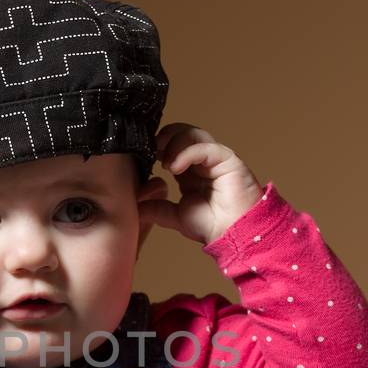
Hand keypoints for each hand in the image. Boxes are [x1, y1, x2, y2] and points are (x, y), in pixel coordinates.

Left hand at [138, 123, 263, 245]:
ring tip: (164, 161)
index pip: (171, 144)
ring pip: (193, 134)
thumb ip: (156, 208)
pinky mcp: (226, 159)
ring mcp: (215, 157)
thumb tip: (135, 204)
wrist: (233, 235)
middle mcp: (202, 160)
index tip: (143, 156)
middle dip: (164, 137)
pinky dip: (186, 153)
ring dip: (174, 142)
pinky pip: (204, 147)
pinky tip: (174, 168)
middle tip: (151, 150)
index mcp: (190, 170)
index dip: (157, 146)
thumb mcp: (174, 216)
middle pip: (181, 132)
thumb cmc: (212, 225)